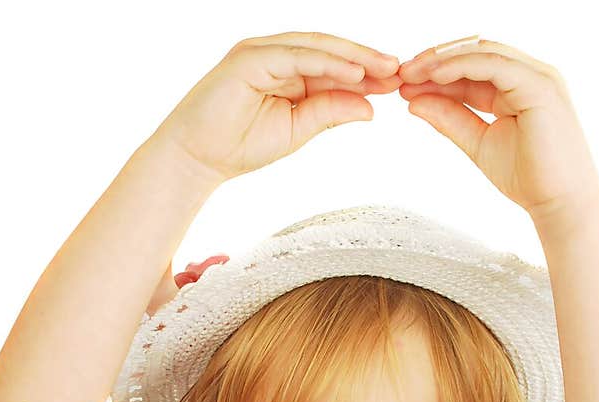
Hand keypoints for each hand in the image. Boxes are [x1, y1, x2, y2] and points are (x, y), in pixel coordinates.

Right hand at [154, 31, 400, 185]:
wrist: (197, 157)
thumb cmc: (239, 146)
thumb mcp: (296, 131)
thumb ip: (329, 114)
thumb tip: (370, 108)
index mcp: (287, 70)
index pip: (333, 65)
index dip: (366, 73)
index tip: (398, 83)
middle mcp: (276, 53)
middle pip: (330, 49)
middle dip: (366, 59)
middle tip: (401, 69)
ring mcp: (262, 51)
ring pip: (317, 47)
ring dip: (353, 56)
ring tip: (385, 68)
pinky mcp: (250, 57)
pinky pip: (297, 55)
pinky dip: (327, 62)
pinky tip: (354, 72)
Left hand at [398, 36, 598, 225]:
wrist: (561, 203)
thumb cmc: (529, 179)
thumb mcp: (478, 143)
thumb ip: (449, 119)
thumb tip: (414, 101)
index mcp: (517, 86)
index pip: (472, 67)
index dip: (437, 71)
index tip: (405, 82)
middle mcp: (529, 74)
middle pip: (475, 52)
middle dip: (435, 59)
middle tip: (401, 72)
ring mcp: (537, 76)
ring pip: (482, 52)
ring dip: (443, 60)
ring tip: (411, 73)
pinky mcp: (539, 86)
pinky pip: (494, 65)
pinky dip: (462, 66)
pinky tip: (435, 76)